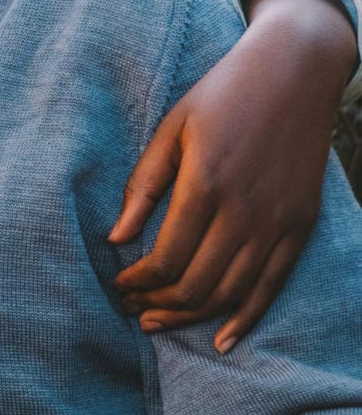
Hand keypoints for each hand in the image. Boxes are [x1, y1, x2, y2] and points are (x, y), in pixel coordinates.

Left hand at [109, 0, 355, 351]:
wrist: (294, 74)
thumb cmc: (220, 95)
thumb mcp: (171, 129)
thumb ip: (143, 185)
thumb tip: (114, 238)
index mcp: (206, 183)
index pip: (166, 257)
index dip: (138, 281)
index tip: (118, 284)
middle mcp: (246, 210)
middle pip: (198, 284)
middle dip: (159, 305)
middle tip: (133, 311)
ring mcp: (279, 222)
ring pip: (233, 293)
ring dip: (193, 316)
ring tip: (160, 321)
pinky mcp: (301, 226)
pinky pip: (273, 286)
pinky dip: (246, 318)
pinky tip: (222, 340)